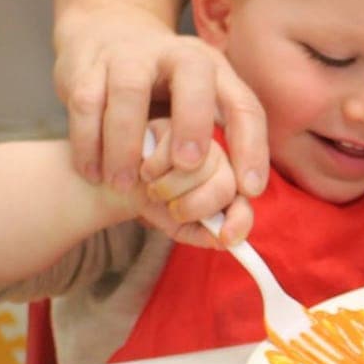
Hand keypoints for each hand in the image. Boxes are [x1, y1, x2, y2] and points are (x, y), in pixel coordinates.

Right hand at [54, 3, 268, 198]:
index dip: (252, 146)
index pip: (244, 103)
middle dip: (193, 121)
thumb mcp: (194, 111)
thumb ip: (214, 162)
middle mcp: (177, 54)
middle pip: (194, 72)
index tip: (249, 190)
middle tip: (185, 166)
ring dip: (126, 142)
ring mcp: (130, 55)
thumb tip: (232, 219)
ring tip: (124, 185)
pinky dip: (88, 142)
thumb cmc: (160, 93)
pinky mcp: (88, 65)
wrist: (106, 34)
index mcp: (213, 70)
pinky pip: (86, 102)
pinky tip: (92, 173)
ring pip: (129, 89)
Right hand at [125, 120, 253, 248]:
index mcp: (228, 183)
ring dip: (167, 190)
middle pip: (225, 185)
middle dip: (193, 207)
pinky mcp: (171, 123)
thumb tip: (226, 240)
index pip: (244, 203)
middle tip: (170, 207)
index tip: (227, 237)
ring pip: (198, 170)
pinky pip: (170, 151)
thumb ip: (204, 233)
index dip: (239, 220)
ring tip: (152, 188)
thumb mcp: (180, 226)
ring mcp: (199, 137)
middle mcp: (220, 158)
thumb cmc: (154, 203)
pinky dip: (152, 170)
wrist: (119, 181)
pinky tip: (143, 170)